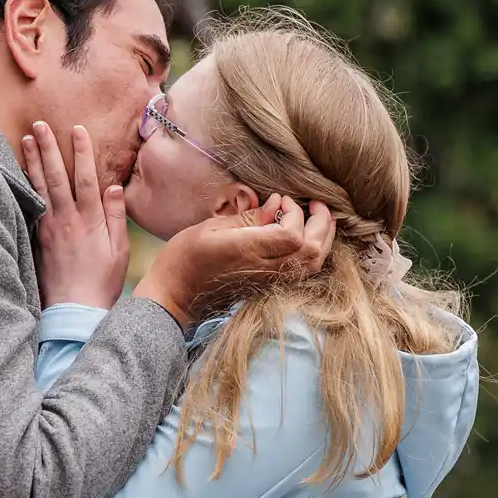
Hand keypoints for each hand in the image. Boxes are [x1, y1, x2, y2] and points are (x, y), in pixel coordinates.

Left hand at [21, 121, 129, 308]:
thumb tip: (113, 187)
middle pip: (57, 176)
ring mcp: (49, 228)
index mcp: (91, 220)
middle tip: (39, 125)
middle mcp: (67, 220)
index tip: (76, 129)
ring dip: (33, 161)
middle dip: (48, 148)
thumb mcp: (119, 250)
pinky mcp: (37, 239)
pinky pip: (31, 205)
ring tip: (25, 140)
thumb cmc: (102, 282)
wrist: (75, 310)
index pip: (85, 178)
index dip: (81, 151)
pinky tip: (21, 173)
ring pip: (40, 188)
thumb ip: (116, 217)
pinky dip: (27, 186)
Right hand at [133, 195, 335, 327]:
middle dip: (322, 224)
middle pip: (312, 251)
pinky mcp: (269, 287)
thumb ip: (248, 217)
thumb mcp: (211, 227)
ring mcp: (269, 281)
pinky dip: (313, 253)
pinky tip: (308, 238)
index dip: (296, 213)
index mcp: (248, 251)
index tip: (282, 200)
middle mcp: (265, 269)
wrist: (174, 297)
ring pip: (312, 264)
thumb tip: (276, 204)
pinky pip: (303, 272)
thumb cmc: (185, 258)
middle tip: (318, 203)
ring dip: (322, 239)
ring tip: (319, 219)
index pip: (293, 233)